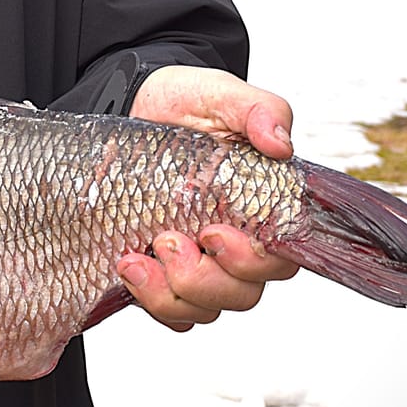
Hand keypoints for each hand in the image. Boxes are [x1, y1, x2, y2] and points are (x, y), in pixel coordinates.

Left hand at [117, 66, 299, 330]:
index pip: (279, 260)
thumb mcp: (221, 94)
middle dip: (204, 280)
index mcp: (262, 210)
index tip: (214, 234)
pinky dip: (149, 299)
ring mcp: (200, 261)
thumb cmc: (186, 101)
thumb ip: (260, 110)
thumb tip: (280, 144)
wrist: (135, 101)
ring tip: (135, 258)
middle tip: (168, 240)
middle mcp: (236, 244)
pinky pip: (171, 312)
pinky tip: (126, 265)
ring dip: (169, 294)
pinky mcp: (163, 271)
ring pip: (204, 309)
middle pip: (242, 295)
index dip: (250, 262)